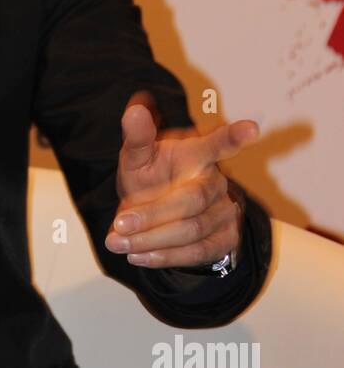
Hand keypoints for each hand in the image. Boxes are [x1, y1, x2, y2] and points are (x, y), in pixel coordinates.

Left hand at [104, 91, 257, 269]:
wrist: (158, 213)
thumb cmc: (151, 179)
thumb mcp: (137, 158)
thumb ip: (137, 138)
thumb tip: (134, 110)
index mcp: (199, 153)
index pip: (219, 142)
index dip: (234, 136)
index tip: (251, 129)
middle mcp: (217, 181)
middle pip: (192, 200)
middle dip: (152, 215)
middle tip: (119, 223)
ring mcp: (225, 211)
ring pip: (192, 230)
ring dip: (152, 240)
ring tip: (117, 242)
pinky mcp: (225, 239)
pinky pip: (197, 252)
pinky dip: (165, 256)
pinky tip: (138, 255)